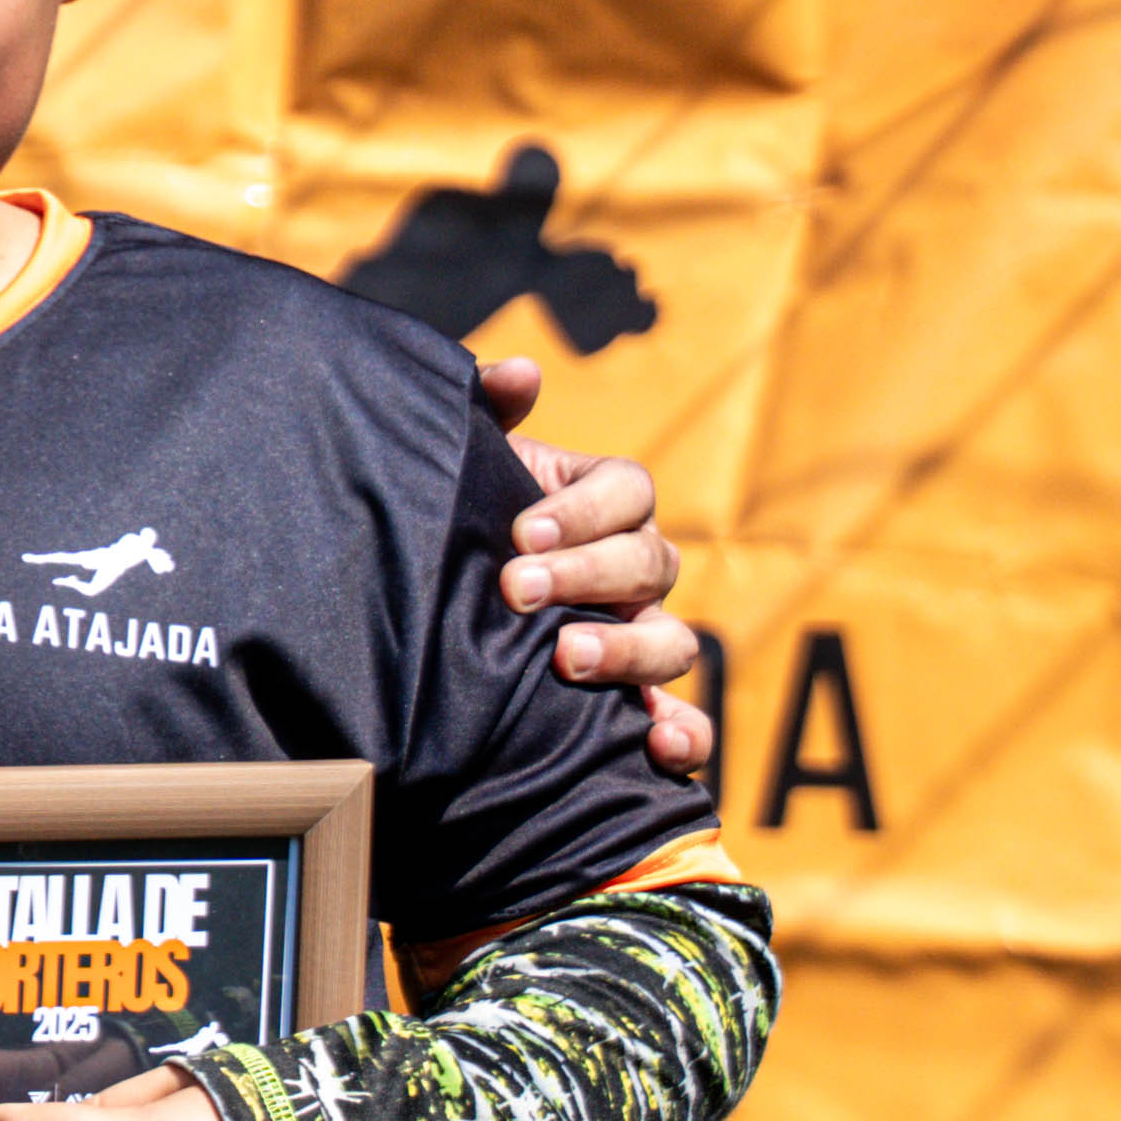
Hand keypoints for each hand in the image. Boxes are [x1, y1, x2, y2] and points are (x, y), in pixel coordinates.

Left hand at [470, 350, 711, 778]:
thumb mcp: (468, 471)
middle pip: (650, 563)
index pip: (627, 490)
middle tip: (518, 590)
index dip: (583, 509)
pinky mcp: (638, 707)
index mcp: (604, 506)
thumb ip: (487, 415)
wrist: (435, 618)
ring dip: (629, 651)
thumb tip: (520, 373)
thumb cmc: (463, 529)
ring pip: (675, 643)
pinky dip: (684, 736)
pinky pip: (686, 724)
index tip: (520, 531)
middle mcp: (636, 571)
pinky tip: (655, 747)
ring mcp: (643, 639)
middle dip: (588, 575)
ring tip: (566, 658)